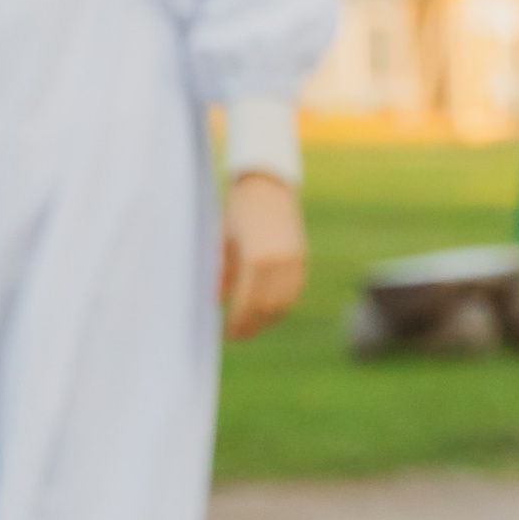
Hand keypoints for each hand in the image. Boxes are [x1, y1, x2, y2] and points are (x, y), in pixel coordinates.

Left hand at [221, 169, 306, 340]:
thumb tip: (216, 300)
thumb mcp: (223, 239)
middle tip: (237, 335)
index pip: (248, 303)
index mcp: (256, 258)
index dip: (238, 322)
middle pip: (267, 308)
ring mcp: (294, 262)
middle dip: (252, 325)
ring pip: (283, 303)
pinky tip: (266, 309)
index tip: (228, 334)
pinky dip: (280, 305)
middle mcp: (279, 263)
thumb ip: (221, 271)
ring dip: (267, 319)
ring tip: (251, 325)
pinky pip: (293, 292)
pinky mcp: (301, 259)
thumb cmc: (238, 209)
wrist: (267, 184)